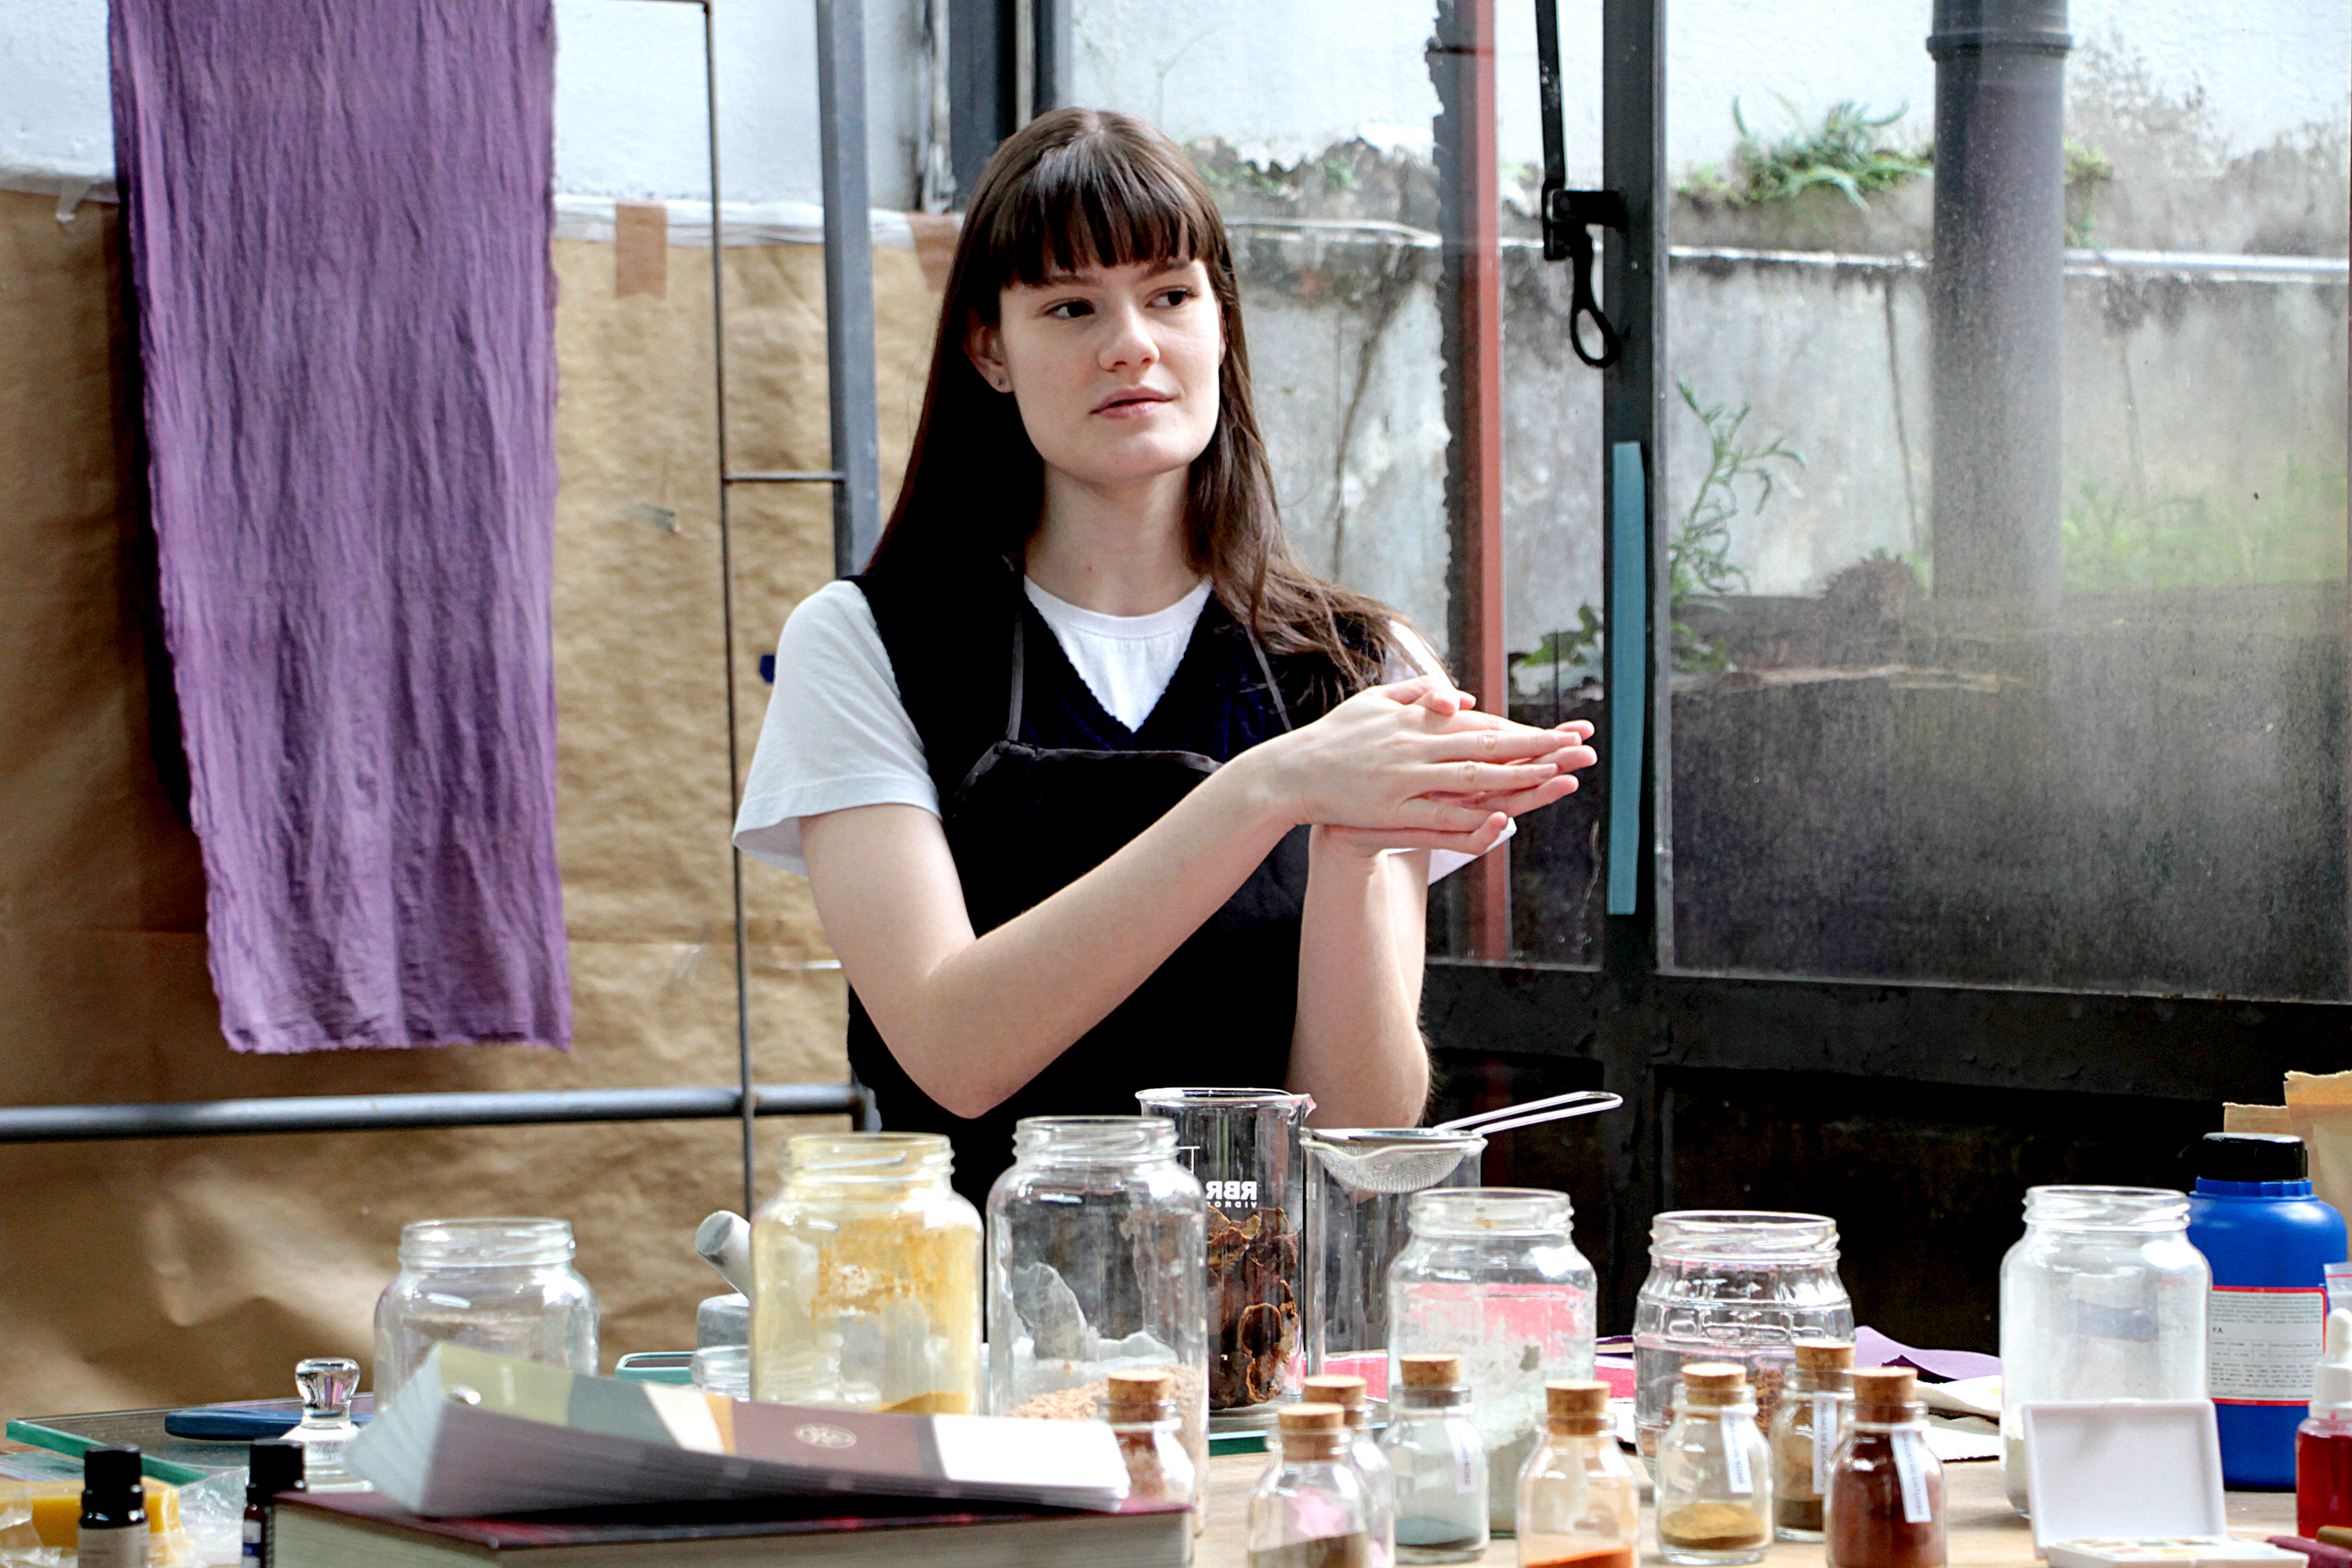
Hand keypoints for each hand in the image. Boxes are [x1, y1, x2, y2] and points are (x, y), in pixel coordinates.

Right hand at [1239, 677, 1596, 850]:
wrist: (1292, 772)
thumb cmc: (1335, 737)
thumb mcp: (1377, 701)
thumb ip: (1420, 695)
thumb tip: (1464, 699)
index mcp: (1417, 720)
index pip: (1482, 724)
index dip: (1522, 728)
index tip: (1559, 731)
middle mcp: (1418, 745)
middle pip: (1488, 745)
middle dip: (1536, 746)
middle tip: (1578, 746)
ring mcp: (1406, 778)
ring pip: (1472, 778)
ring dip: (1516, 777)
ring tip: (1556, 776)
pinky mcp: (1392, 809)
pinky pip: (1441, 815)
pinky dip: (1474, 815)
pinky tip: (1504, 817)